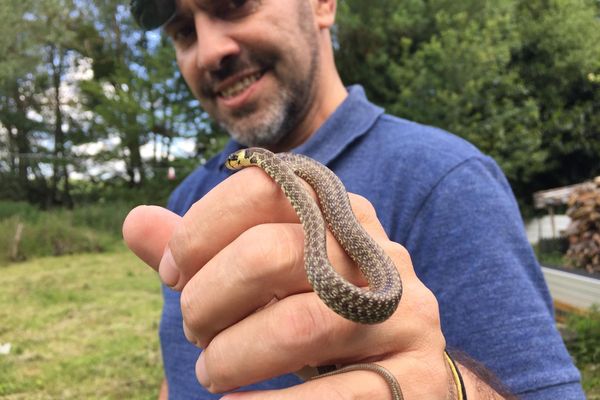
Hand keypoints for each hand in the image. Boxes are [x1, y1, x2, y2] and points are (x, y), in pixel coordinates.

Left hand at [123, 167, 451, 398]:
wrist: (397, 379)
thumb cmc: (310, 317)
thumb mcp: (258, 280)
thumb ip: (203, 253)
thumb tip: (134, 220)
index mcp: (339, 213)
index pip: (261, 188)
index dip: (198, 231)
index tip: (170, 273)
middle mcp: (379, 252)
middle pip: (271, 253)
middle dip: (207, 299)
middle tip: (193, 331)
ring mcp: (407, 313)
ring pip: (298, 325)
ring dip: (232, 357)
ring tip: (212, 373)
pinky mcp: (419, 377)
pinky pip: (336, 396)